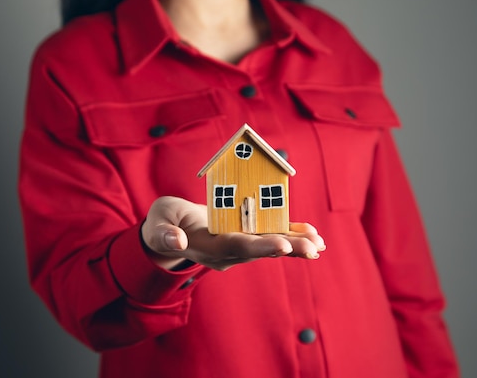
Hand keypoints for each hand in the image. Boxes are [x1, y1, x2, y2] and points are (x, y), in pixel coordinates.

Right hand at [141, 196, 325, 270]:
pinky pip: (270, 236)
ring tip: (319, 243)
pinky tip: (311, 233)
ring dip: (295, 244)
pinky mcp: (244, 236)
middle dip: (288, 248)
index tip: (282, 245)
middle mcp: (228, 251)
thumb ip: (164, 233)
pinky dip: (290, 233)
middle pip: (260, 249)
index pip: (236, 247)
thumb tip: (178, 241)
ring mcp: (237, 246)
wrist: (171, 232)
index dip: (260, 246)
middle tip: (313, 248)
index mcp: (209, 248)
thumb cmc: (162, 224)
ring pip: (269, 244)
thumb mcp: (157, 224)